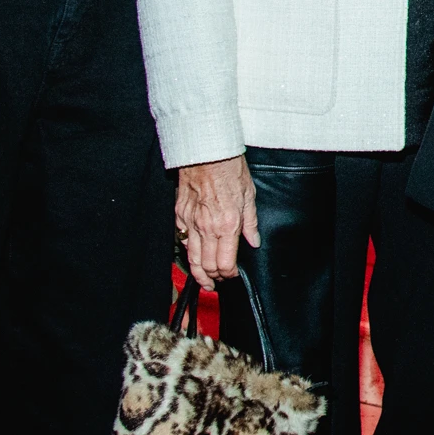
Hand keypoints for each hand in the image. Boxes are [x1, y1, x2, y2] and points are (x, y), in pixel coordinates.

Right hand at [175, 156, 258, 288]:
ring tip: (204, 281)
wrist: (206, 153)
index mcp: (227, 225)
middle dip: (214, 278)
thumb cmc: (229, 170)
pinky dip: (189, 251)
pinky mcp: (180, 215)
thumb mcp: (249, 195)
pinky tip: (194, 255)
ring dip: (198, 273)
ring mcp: (191, 222)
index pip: (225, 263)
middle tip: (219, 282)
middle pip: (207, 266)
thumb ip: (251, 223)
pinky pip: (183, 240)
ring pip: (192, 258)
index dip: (230, 274)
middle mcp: (207, 227)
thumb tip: (254, 241)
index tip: (233, 275)